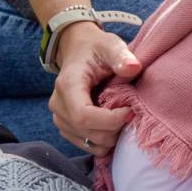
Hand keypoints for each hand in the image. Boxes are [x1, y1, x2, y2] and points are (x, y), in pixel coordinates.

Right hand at [48, 22, 142, 155]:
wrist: (79, 52)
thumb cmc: (96, 48)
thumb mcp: (111, 45)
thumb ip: (121, 55)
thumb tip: (133, 67)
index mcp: (68, 85)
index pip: (83, 116)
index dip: (110, 120)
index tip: (131, 110)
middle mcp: (58, 105)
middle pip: (88, 132)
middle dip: (115, 128)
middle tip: (131, 112)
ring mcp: (60, 119)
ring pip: (89, 143)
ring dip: (112, 136)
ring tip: (123, 115)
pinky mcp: (67, 128)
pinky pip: (88, 145)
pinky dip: (106, 140)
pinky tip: (115, 124)